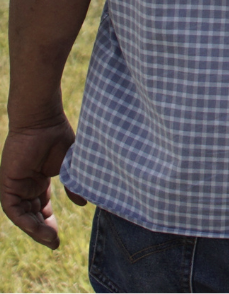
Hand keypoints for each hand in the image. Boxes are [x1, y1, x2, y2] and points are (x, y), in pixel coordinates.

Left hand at [1, 115, 85, 248]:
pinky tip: (38, 227)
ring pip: (22, 215)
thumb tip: (83, 203)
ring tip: (51, 239)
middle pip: (31, 215)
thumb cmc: (58, 137)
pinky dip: (25, 220)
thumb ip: (73, 186)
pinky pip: (13, 209)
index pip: (40, 208)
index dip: (48, 222)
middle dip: (42, 230)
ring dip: (35, 229)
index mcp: (38, 180)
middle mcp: (25, 185)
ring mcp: (15, 185)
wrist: (43, 122)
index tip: (58, 238)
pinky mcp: (7, 184)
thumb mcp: (69, 168)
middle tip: (54, 243)